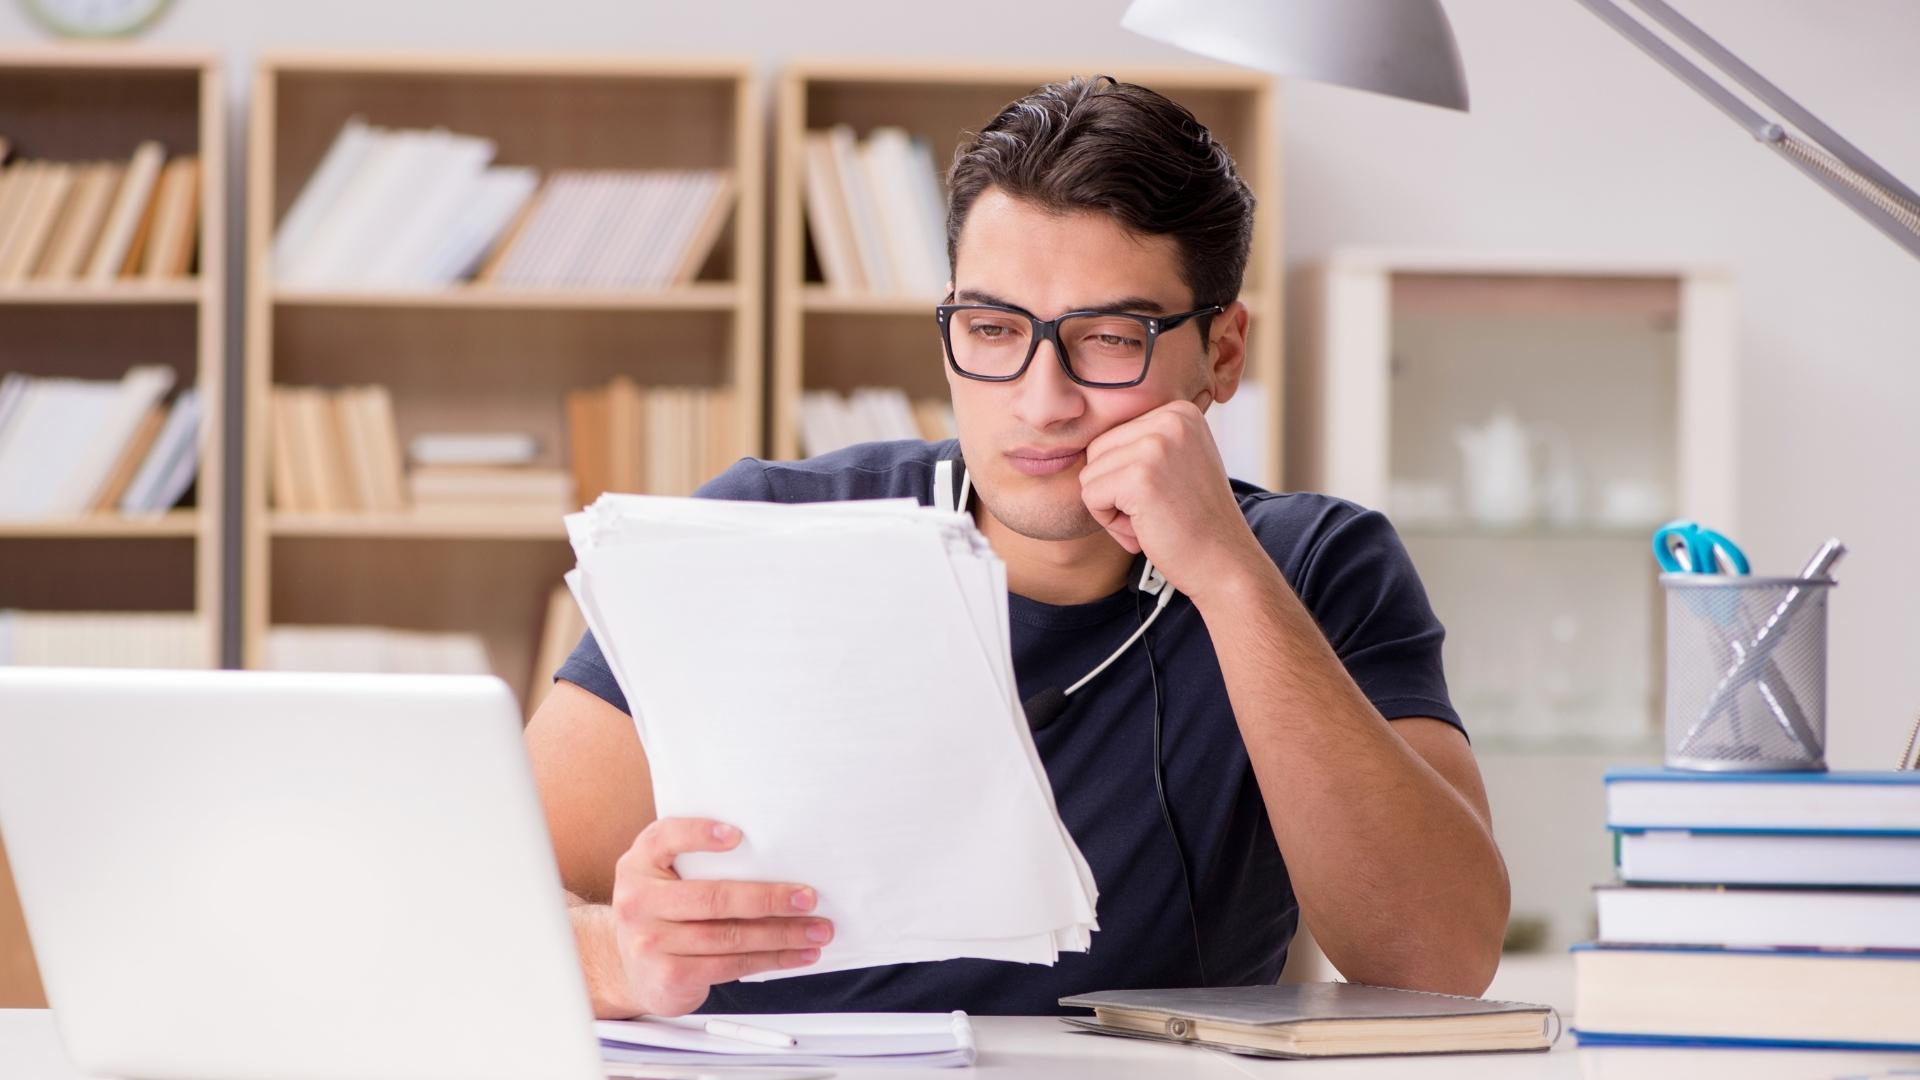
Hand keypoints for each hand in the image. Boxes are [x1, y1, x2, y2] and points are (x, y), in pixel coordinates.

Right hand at [606, 818, 830, 1015]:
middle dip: (769, 897)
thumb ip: (693, 860)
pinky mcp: (671, 975)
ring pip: (729, 936)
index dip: (700, 834)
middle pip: (713, 897)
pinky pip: (731, 965)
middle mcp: (638, 901)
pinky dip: (771, 959)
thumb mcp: (663, 878)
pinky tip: (796, 954)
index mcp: (639, 863)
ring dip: (781, 934)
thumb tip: (772, 854)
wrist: (632, 970)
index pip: (665, 838)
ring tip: (816, 931)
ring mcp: (651, 942)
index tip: (737, 836)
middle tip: (808, 898)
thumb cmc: (662, 913)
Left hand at [1078, 395, 1266, 605]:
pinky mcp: (1139, 476)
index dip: (1127, 474)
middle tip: (1154, 512)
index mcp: (1180, 411)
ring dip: (1111, 507)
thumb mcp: (1179, 462)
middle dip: (1114, 489)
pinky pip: (1090, 495)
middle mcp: (1170, 419)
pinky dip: (1108, 521)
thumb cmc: (1195, 519)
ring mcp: (1156, 446)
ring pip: (1090, 474)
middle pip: (1097, 450)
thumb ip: (1145, 442)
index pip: (1115, 434)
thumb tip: (1086, 432)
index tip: (1164, 494)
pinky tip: (1144, 529)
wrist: (1224, 562)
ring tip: (1151, 519)